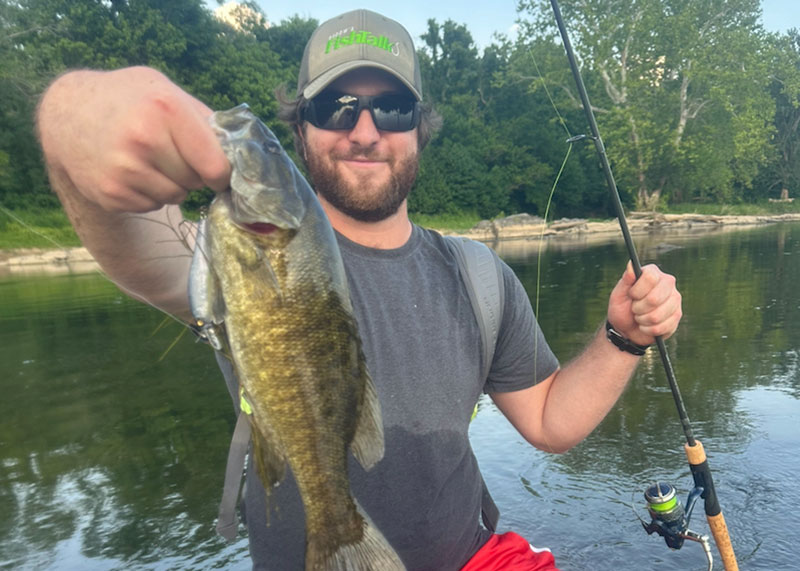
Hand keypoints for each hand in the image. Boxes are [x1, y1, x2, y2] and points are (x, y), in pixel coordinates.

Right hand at [37, 66, 230, 211]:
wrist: (68, 113)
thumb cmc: (129, 99)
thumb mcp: (167, 90)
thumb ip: (205, 120)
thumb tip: (241, 155)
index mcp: (166, 109)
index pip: (216, 167)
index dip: (221, 172)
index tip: (217, 169)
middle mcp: (144, 139)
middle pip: (196, 182)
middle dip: (192, 172)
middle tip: (171, 152)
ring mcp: (124, 169)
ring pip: (176, 197)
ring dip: (172, 184)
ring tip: (150, 160)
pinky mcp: (111, 193)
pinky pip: (152, 205)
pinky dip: (149, 194)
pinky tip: (132, 170)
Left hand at [607, 262, 681, 345]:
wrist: (627, 328)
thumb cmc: (622, 308)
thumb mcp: (618, 294)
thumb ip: (626, 280)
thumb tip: (631, 264)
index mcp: (653, 273)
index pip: (650, 278)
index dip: (637, 290)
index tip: (631, 295)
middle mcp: (667, 283)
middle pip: (654, 298)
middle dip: (638, 308)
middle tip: (634, 308)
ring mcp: (675, 299)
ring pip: (657, 315)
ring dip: (642, 320)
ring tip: (639, 317)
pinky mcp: (677, 316)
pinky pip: (662, 327)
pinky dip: (649, 329)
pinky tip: (646, 325)